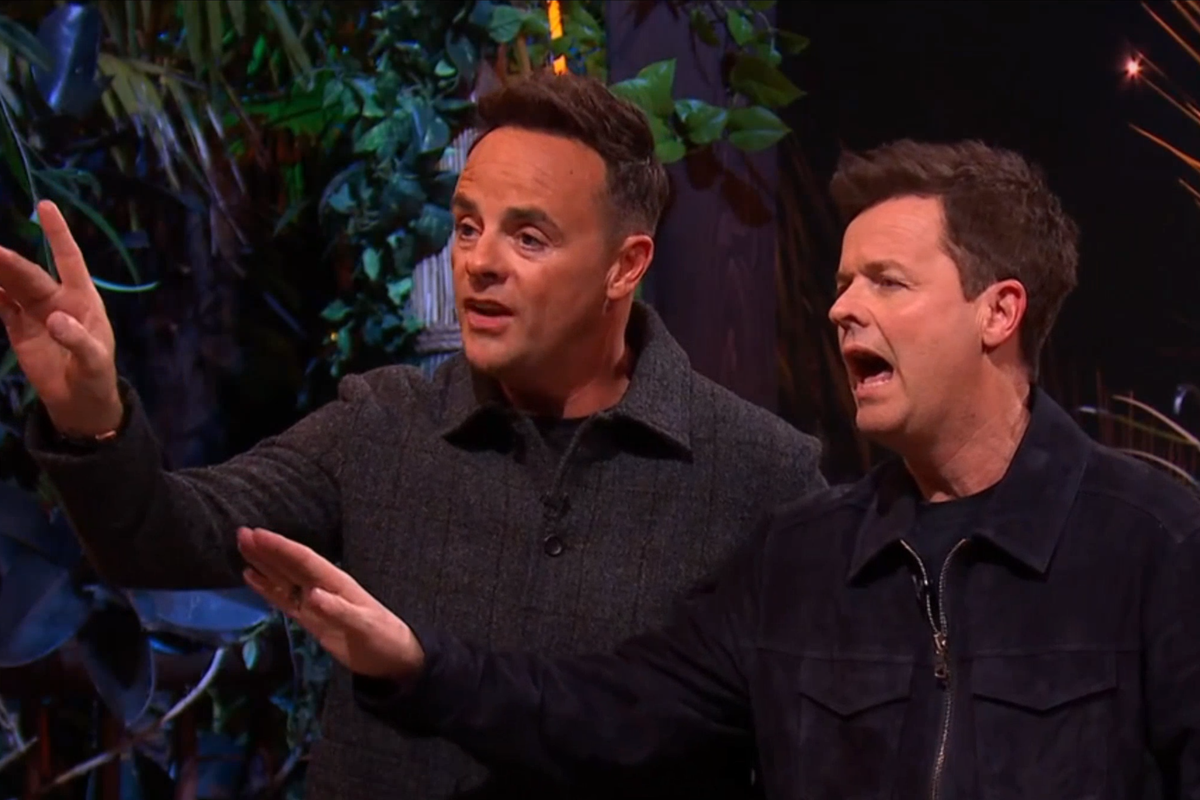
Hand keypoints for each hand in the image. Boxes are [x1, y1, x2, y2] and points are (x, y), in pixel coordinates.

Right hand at [0, 200, 120, 436]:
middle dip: (9, 262)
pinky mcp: (18, 327)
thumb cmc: (96, 376)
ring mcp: (35, 312)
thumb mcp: (95, 361)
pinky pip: (0, 304)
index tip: (44, 206)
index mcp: (82, 299)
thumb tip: (56, 320)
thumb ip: (79, 340)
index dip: (57, 233)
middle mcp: (57, 299)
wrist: (80, 400)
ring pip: (11, 285)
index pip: (69, 259)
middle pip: (30, 274)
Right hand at [237, 527, 425, 680]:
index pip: (303, 560)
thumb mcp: (363, 626)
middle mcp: (322, 587)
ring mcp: (315, 603)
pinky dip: (267, 587)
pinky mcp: (311, 619)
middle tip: (241, 534)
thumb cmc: (382, 638)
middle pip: (289, 564)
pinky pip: (284, 599)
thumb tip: (311, 594)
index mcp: (336, 583)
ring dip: (264, 563)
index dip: (280, 547)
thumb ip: (338, 610)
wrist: (392, 659)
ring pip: (284, 578)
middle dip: (267, 549)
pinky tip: (252, 577)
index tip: (256, 534)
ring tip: (243, 548)